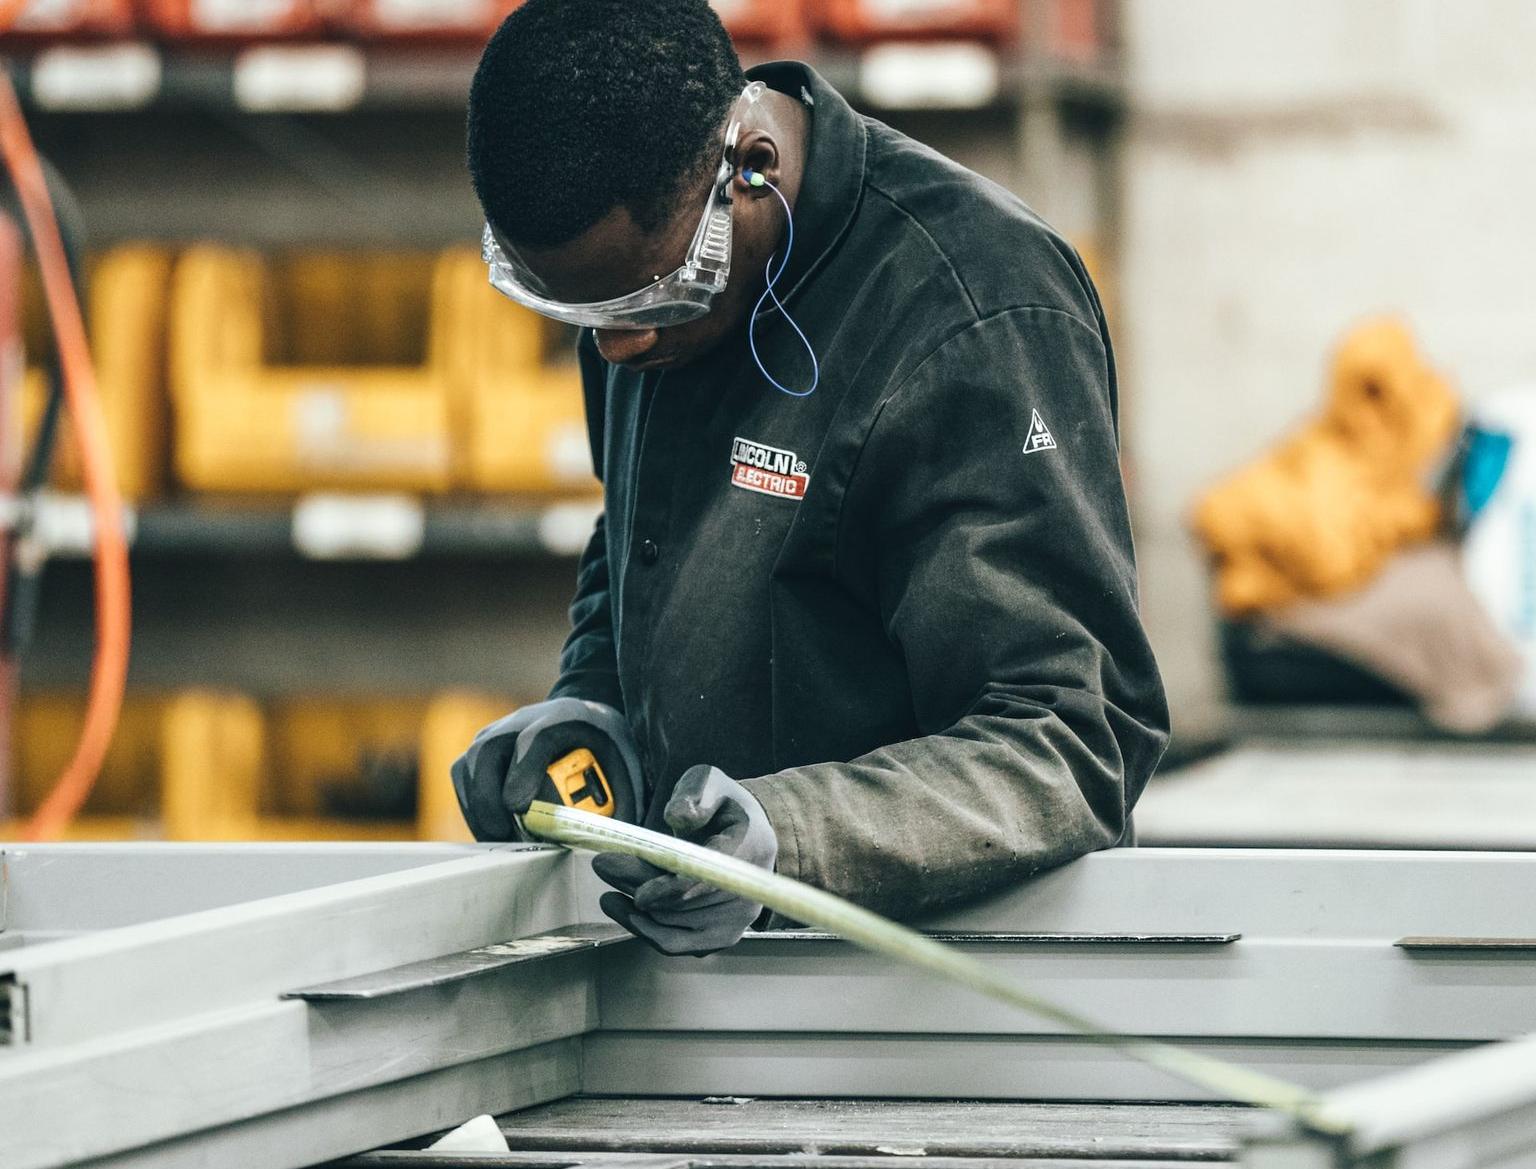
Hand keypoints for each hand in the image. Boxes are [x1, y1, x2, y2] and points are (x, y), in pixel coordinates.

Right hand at [450, 698, 642, 839]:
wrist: (585, 720)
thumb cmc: (605, 748)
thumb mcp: (625, 767)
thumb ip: (622, 803)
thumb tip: (614, 848)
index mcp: (564, 717)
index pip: (535, 736)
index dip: (523, 769)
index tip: (519, 806)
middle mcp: (522, 719)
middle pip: (489, 747)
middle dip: (489, 795)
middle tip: (504, 834)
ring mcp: (496, 733)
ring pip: (468, 764)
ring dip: (477, 807)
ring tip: (498, 839)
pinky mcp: (482, 751)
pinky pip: (463, 777)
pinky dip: (472, 807)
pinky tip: (493, 830)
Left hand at [593, 765, 777, 955]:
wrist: (747, 833)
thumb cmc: (722, 806)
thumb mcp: (709, 783)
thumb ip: (695, 793)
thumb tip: (678, 816)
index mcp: (751, 846)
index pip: (710, 878)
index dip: (672, 889)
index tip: (638, 893)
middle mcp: (751, 890)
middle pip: (685, 902)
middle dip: (639, 886)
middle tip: (604, 866)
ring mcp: (738, 918)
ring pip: (675, 924)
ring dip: (636, 909)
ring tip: (609, 889)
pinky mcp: (722, 935)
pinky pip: (678, 943)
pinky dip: (646, 930)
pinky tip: (624, 911)